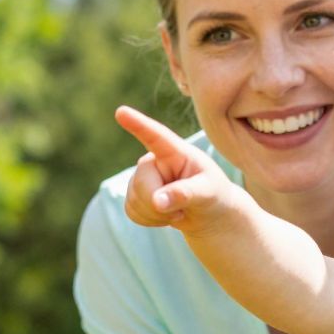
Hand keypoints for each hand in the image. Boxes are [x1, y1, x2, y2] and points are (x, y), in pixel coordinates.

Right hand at [115, 106, 238, 233]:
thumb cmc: (213, 194)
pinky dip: (150, 221)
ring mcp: (141, 177)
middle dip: (160, 204)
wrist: (206, 212)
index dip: (138, 124)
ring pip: (135, 200)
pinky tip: (165, 215)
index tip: (121, 112)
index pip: (155, 136)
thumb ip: (185, 194)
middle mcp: (154, 160)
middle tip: (183, 209)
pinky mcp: (133, 195)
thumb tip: (157, 202)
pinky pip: (131, 212)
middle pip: (143, 183)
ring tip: (178, 209)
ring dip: (157, 215)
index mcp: (175, 151)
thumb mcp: (208, 193)